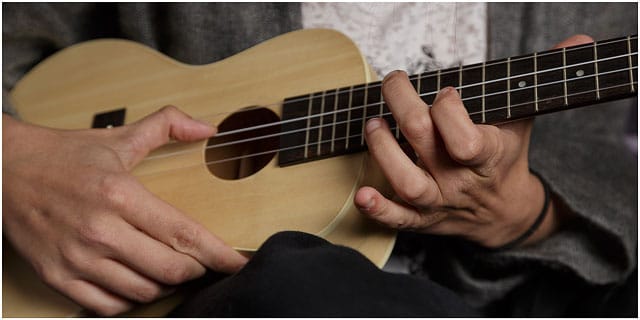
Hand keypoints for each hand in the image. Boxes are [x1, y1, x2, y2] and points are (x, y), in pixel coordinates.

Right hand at [2, 106, 247, 315]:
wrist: (2, 170)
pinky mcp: (57, 277)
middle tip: (198, 261)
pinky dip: (131, 299)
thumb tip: (208, 127)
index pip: (184, 234)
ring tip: (166, 268)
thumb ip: (167, 126)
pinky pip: (108, 306)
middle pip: (170, 269)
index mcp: (120, 194)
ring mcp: (77, 258)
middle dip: (195, 270)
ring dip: (164, 284)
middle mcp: (100, 230)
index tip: (239, 263)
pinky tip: (135, 281)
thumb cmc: (64, 156)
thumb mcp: (118, 138)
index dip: (219, 254)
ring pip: (143, 291)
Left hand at [355, 35, 592, 247]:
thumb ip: (540, 79)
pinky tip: (361, 195)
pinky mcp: (421, 219)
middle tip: (393, 83)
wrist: (502, 213)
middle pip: (424, 143)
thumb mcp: (523, 118)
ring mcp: (439, 201)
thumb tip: (580, 40)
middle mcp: (460, 179)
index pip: (465, 138)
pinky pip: (397, 219)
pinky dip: (378, 209)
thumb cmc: (505, 157)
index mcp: (488, 155)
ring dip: (383, 151)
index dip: (448, 110)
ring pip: (407, 182)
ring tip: (374, 124)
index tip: (446, 90)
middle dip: (403, 107)